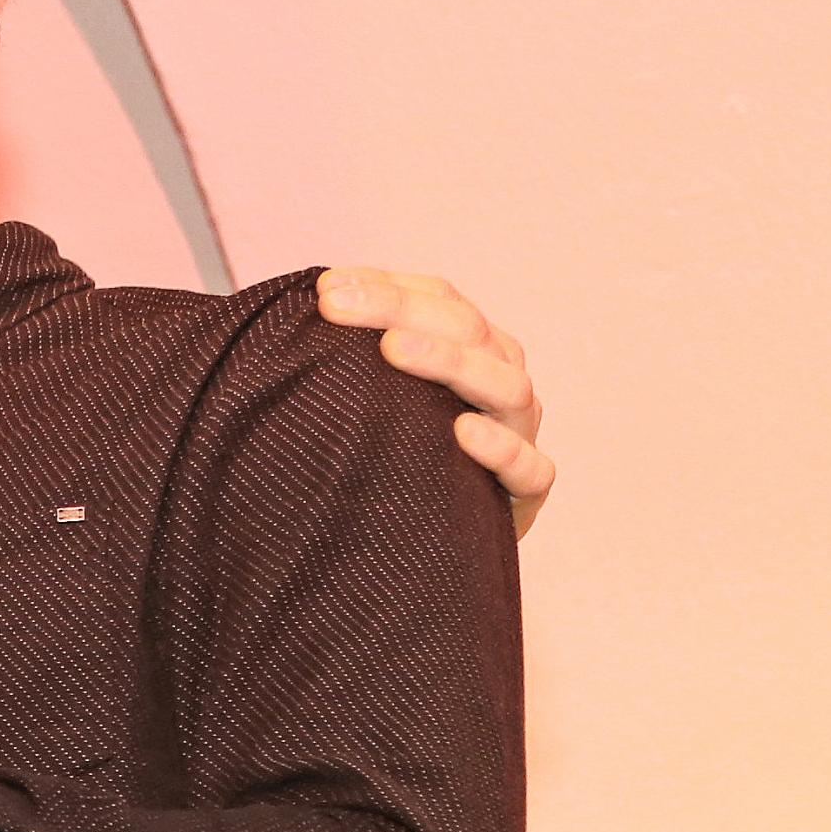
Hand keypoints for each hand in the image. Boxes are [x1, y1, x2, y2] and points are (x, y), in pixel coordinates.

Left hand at [319, 267, 553, 534]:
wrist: (425, 545)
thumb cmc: (391, 457)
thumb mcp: (372, 401)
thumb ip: (347, 359)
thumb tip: (300, 311)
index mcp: (473, 348)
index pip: (441, 300)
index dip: (387, 286)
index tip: (327, 287)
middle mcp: (500, 381)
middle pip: (468, 330)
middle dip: (401, 309)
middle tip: (337, 305)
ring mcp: (519, 433)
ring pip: (506, 386)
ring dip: (450, 362)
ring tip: (394, 349)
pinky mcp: (526, 492)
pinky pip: (530, 468)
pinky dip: (501, 447)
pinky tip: (463, 432)